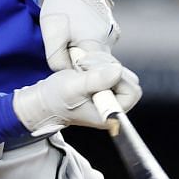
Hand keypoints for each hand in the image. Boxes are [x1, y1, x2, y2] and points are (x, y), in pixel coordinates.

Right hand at [12, 62, 141, 133]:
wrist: (46, 100)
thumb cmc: (56, 99)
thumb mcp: (72, 87)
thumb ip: (94, 81)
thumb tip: (116, 71)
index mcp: (110, 115)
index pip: (131, 91)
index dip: (116, 78)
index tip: (93, 73)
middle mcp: (115, 108)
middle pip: (130, 80)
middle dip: (109, 68)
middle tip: (86, 67)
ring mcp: (112, 97)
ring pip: (122, 72)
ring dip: (104, 64)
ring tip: (83, 67)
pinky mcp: (108, 87)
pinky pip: (114, 69)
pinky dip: (101, 63)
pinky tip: (86, 67)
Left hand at [39, 0, 117, 72]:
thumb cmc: (62, 3)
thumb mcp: (51, 32)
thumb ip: (57, 58)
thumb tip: (65, 72)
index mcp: (96, 44)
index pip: (92, 74)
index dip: (79, 75)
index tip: (69, 69)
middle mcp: (109, 41)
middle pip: (95, 65)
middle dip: (81, 63)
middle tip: (67, 50)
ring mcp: (112, 33)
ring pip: (97, 54)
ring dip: (84, 51)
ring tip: (71, 36)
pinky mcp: (110, 28)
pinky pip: (99, 43)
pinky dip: (89, 42)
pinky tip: (78, 31)